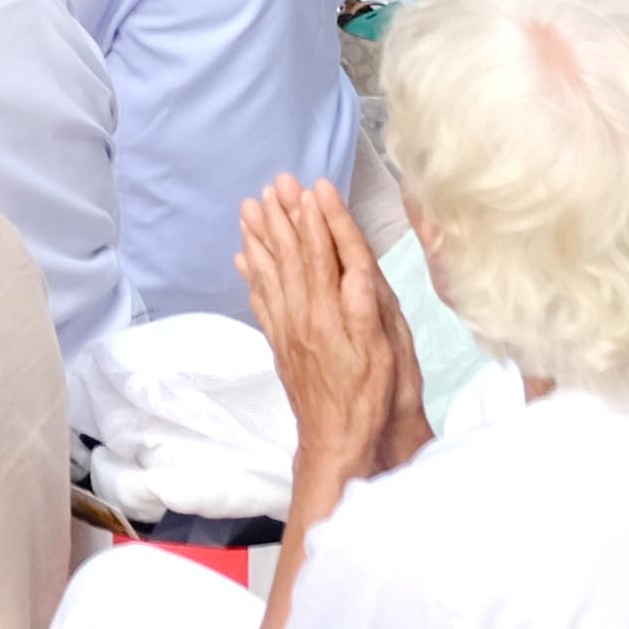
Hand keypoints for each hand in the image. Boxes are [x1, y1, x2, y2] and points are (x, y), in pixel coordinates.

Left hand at [234, 172, 421, 497]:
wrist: (340, 445)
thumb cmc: (371, 400)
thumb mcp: (384, 352)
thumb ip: (367, 306)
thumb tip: (356, 264)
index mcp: (330, 313)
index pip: (323, 254)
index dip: (319, 219)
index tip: (313, 187)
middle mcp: (304, 316)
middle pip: (292, 257)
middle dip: (285, 217)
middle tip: (275, 183)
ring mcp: (289, 331)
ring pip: (272, 274)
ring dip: (262, 239)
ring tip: (251, 208)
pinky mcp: (283, 346)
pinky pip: (262, 303)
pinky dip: (253, 277)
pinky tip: (244, 260)